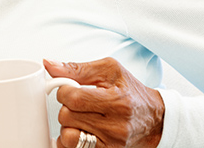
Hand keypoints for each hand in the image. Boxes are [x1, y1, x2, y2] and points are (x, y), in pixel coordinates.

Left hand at [45, 58, 164, 147]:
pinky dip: (71, 140)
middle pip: (67, 117)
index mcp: (117, 100)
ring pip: (68, 136)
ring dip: (68, 125)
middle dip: (66, 107)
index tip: (70, 89)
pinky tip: (80, 130)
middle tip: (77, 103)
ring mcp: (111, 143)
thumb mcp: (109, 70)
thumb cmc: (131, 91)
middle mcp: (116, 125)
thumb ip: (77, 68)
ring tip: (79, 117)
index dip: (64, 91)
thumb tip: (49, 65)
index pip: (73, 98)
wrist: (154, 119)